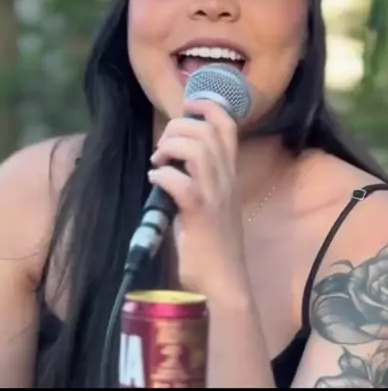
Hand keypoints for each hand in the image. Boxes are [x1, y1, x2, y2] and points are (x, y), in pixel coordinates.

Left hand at [148, 98, 248, 300]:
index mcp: (229, 175)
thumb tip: (169, 161)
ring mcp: (215, 196)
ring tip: (159, 162)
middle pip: (207, 131)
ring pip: (197, 150)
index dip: (207, 106)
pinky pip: (179, 182)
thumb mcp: (211, 204)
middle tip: (163, 149)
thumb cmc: (211, 246)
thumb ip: (198, 179)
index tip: (187, 106)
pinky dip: (162, 176)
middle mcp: (226, 180)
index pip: (228, 126)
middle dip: (178, 129)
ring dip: (170, 148)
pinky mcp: (199, 214)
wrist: (222, 283)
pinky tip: (156, 183)